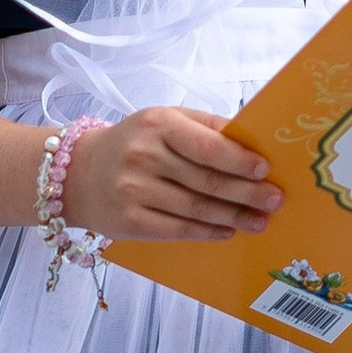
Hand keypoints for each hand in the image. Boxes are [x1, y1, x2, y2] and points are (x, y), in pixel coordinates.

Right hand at [66, 108, 282, 243]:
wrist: (76, 173)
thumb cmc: (132, 143)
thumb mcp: (163, 120)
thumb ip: (204, 128)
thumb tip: (252, 142)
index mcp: (158, 124)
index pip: (208, 146)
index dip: (240, 161)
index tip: (266, 170)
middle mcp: (144, 156)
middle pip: (207, 181)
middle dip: (247, 193)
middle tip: (275, 200)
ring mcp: (135, 191)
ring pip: (197, 209)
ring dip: (234, 217)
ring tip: (260, 221)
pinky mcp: (130, 222)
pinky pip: (179, 230)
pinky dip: (208, 232)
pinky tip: (227, 231)